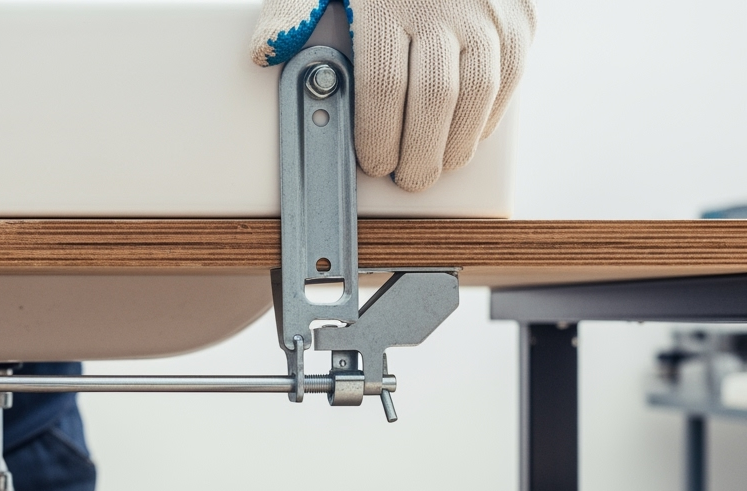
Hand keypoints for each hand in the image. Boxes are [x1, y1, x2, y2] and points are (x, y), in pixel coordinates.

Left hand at [250, 0, 535, 191]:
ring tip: (435, 166)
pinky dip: (488, 116)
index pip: (382, 85)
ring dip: (457, 143)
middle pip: (434, 98)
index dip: (378, 135)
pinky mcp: (520, 19)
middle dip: (419, 152)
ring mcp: (487, 13)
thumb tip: (266, 52)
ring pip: (478, 95)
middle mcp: (443, 7)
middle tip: (407, 177)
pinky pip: (511, 78)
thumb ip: (292, 11)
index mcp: (385, 3)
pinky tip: (465, 135)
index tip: (372, 162)